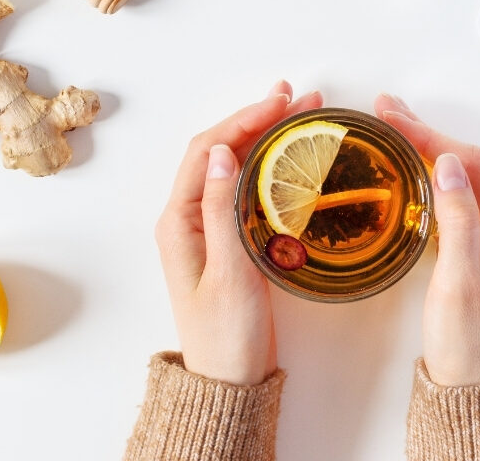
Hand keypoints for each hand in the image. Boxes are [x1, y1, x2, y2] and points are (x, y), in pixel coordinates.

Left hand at [155, 81, 321, 384]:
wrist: (229, 380)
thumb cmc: (226, 334)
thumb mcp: (229, 272)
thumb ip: (223, 211)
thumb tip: (227, 153)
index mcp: (179, 220)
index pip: (209, 151)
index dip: (244, 119)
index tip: (280, 102)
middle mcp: (188, 217)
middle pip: (221, 151)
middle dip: (258, 119)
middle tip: (300, 99)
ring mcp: (208, 227)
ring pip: (235, 166)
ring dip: (265, 137)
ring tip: (301, 115)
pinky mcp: (228, 240)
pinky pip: (246, 189)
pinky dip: (269, 165)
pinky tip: (291, 157)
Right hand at [375, 95, 479, 385]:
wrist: (470, 388)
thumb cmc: (466, 344)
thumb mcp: (458, 283)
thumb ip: (457, 221)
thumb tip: (449, 164)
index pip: (471, 165)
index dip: (431, 136)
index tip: (393, 118)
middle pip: (468, 165)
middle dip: (427, 133)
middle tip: (386, 108)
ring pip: (459, 179)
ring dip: (427, 149)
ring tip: (392, 125)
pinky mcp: (477, 249)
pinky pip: (454, 200)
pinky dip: (427, 177)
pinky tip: (407, 167)